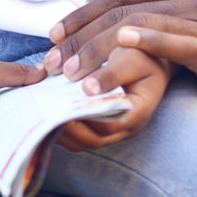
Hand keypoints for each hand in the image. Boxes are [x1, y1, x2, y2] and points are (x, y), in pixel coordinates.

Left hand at [47, 0, 196, 115]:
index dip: (85, 12)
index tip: (55, 34)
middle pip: (125, 6)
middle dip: (81, 34)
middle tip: (52, 58)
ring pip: (138, 27)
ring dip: (96, 53)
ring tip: (70, 74)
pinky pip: (172, 44)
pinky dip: (142, 45)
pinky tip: (116, 52)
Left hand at [54, 47, 170, 151]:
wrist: (153, 56)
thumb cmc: (144, 55)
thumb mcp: (130, 59)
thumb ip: (110, 74)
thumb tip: (88, 89)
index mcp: (137, 113)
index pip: (105, 125)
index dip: (81, 118)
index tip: (58, 105)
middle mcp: (127, 127)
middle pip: (92, 139)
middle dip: (66, 128)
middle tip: (43, 112)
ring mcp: (116, 129)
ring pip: (85, 141)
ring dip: (64, 131)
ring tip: (43, 113)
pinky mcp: (105, 125)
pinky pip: (83, 134)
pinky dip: (67, 127)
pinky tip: (52, 112)